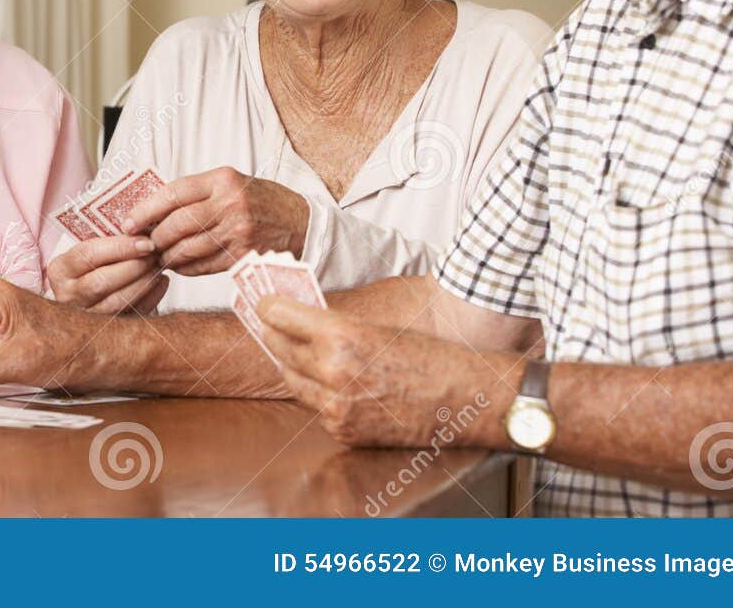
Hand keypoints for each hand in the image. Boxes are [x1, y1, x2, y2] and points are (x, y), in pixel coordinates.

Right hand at [47, 235, 169, 313]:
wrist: (81, 298)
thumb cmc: (90, 266)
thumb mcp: (88, 251)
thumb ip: (109, 242)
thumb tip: (144, 227)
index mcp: (60, 269)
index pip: (90, 255)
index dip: (121, 247)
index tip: (145, 241)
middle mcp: (67, 295)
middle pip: (102, 281)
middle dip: (134, 266)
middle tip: (155, 254)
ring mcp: (84, 316)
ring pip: (117, 302)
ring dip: (144, 283)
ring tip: (158, 267)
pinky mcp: (102, 331)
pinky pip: (130, 316)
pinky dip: (150, 298)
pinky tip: (160, 282)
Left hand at [123, 168, 309, 276]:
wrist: (301, 222)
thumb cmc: (259, 200)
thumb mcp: (230, 182)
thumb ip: (195, 193)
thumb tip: (151, 211)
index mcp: (223, 179)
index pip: (173, 193)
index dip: (144, 210)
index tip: (127, 222)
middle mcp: (230, 204)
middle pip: (176, 224)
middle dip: (153, 237)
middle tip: (143, 243)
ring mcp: (238, 232)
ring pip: (187, 249)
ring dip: (167, 256)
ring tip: (160, 256)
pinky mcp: (243, 256)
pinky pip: (203, 266)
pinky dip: (185, 268)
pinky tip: (180, 265)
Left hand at [257, 295, 510, 447]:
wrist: (469, 399)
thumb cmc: (433, 356)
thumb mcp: (379, 326)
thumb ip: (337, 325)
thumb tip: (302, 319)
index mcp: (342, 336)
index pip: (280, 316)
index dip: (267, 307)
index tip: (262, 303)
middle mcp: (333, 371)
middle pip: (279, 348)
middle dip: (271, 334)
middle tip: (266, 324)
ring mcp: (337, 406)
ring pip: (293, 381)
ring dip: (290, 365)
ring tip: (289, 352)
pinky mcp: (344, 430)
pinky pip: (317, 407)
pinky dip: (318, 395)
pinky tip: (327, 383)